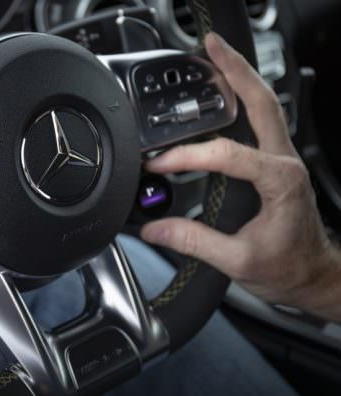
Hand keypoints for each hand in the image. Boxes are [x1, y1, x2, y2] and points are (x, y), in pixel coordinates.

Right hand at [141, 33, 340, 320]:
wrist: (313, 274)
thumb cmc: (287, 268)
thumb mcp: (237, 261)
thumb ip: (193, 241)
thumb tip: (154, 228)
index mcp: (280, 181)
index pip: (226, 154)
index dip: (187, 155)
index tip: (157, 165)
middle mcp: (285, 162)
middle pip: (262, 101)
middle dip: (235, 70)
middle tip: (209, 48)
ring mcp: (283, 158)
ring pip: (265, 105)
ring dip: (241, 77)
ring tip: (214, 57)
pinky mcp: (276, 163)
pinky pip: (260, 121)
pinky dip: (241, 99)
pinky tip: (223, 93)